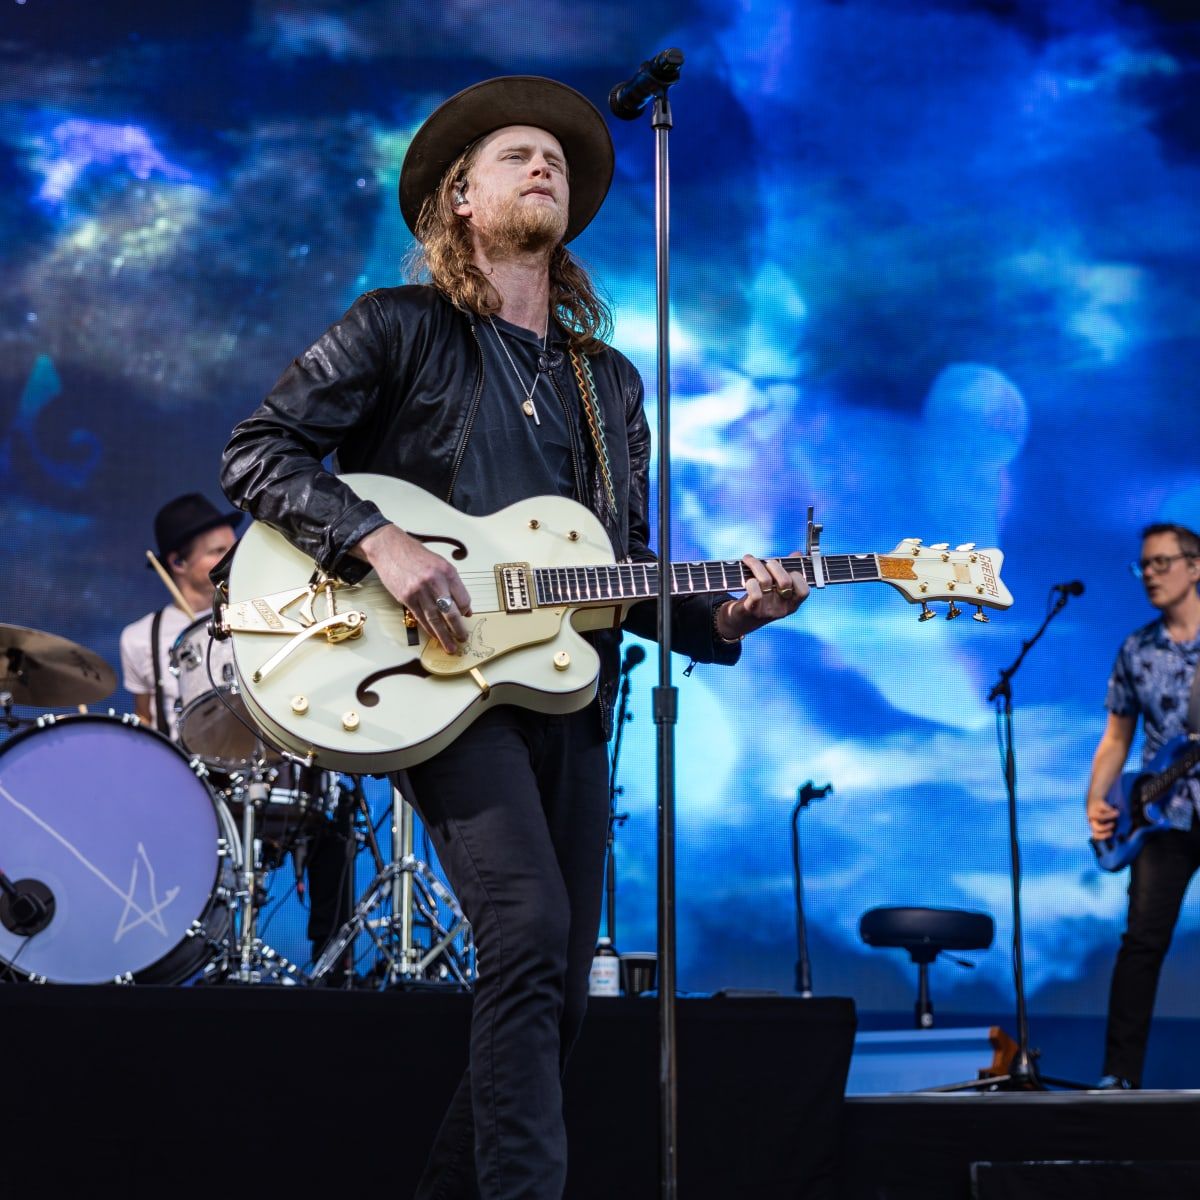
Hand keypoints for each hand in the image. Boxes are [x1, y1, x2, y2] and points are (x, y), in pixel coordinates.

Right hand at [353, 523, 472, 653]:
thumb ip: (453, 585)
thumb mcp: (441, 565)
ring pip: (435, 619)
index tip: (466, 617)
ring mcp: (419, 591)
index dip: (466, 610)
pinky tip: (434, 636)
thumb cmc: (417, 556)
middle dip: (458, 629)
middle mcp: (434, 582)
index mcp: (447, 572)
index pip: (463, 599)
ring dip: (444, 636)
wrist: (391, 549)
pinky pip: (420, 618)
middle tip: (463, 639)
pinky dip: (428, 629)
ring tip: (450, 646)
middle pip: (451, 612)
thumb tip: (465, 608)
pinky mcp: (406, 598)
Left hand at [718, 551, 808, 639]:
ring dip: (757, 565)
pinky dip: (750, 581)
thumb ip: (788, 572)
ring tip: (750, 560)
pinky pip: (754, 593)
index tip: (787, 569)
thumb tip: (798, 554)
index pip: (804, 590)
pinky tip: (747, 578)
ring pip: (766, 581)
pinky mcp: (751, 610)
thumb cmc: (761, 600)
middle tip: (767, 562)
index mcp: (791, 604)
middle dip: (775, 565)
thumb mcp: (776, 589)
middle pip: (785, 581)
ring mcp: (767, 610)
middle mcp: (781, 608)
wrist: (739, 621)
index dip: (797, 576)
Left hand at [1087, 792, 1119, 839]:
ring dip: (1110, 816)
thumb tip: (1115, 833)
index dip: (1102, 836)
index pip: (1094, 833)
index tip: (1111, 833)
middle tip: (1113, 824)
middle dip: (1106, 828)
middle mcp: (1089, 816)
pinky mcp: (1097, 802)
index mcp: (1090, 821)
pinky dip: (1112, 809)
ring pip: (1101, 817)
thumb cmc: (1100, 808)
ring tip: (1117, 814)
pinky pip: (1106, 808)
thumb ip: (1105, 824)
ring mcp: (1091, 809)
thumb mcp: (1101, 817)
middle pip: (1096, 827)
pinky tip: (1114, 807)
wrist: (1096, 793)